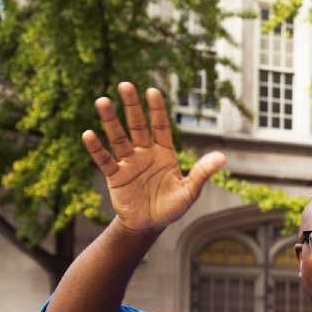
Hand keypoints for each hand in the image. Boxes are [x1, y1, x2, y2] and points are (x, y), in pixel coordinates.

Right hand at [82, 82, 226, 235]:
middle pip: (137, 125)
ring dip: (110, 120)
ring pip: (118, 137)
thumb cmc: (171, 207)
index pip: (160, 126)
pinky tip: (88, 134)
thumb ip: (202, 173)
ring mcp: (128, 162)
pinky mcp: (115, 176)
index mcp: (164, 153)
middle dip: (132, 106)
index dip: (157, 110)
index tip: (152, 91)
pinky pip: (104, 159)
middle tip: (125, 85)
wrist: (149, 226)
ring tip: (102, 101)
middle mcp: (145, 153)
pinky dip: (96, 148)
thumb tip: (222, 157)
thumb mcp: (189, 191)